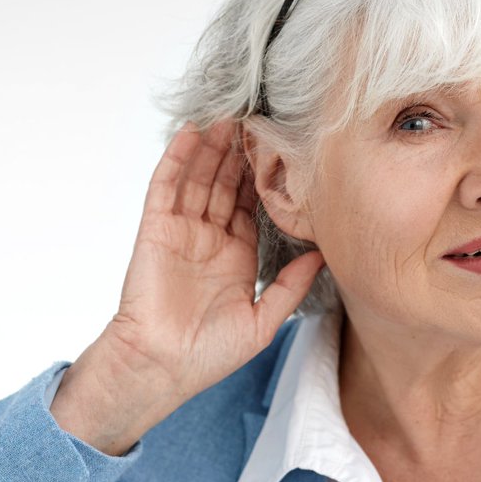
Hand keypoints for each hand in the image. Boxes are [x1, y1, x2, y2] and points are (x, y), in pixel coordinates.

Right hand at [50, 121, 323, 454]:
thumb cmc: (209, 354)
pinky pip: (166, 187)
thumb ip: (291, 287)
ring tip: (228, 114)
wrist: (162, 367)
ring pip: (199, 177)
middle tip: (257, 118)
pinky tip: (190, 133)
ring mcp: (181, 231)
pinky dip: (177, 159)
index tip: (283, 149)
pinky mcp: (156, 229)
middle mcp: (209, 238)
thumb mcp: (263, 321)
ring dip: (211, 146)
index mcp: (236, 256)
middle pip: (226, 183)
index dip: (265, 177)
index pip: (253, 205)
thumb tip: (324, 255)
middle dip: (240, 152)